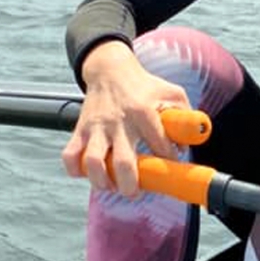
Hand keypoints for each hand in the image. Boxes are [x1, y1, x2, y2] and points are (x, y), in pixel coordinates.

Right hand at [60, 41, 190, 195]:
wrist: (110, 69)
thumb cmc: (144, 85)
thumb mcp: (171, 93)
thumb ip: (185, 116)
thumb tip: (189, 144)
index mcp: (144, 112)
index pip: (160, 146)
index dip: (168, 161)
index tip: (170, 165)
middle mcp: (119, 121)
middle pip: (122, 162)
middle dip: (130, 185)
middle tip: (135, 191)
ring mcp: (97, 126)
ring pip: (93, 162)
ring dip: (102, 181)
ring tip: (112, 185)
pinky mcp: (80, 129)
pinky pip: (70, 155)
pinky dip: (75, 170)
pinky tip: (87, 173)